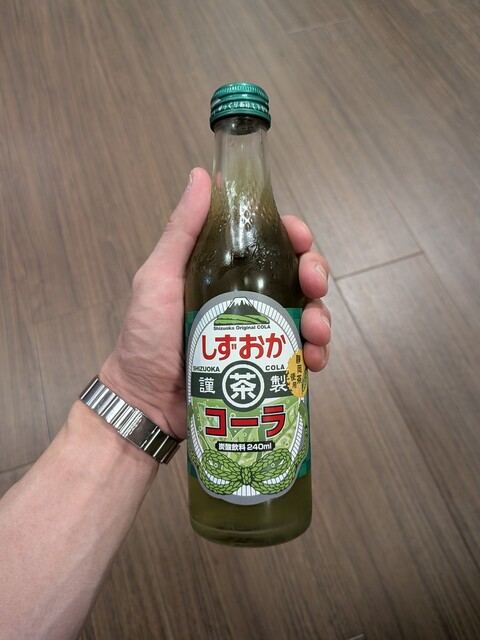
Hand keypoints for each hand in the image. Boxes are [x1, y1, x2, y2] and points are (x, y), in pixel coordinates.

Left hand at [101, 168, 330, 438]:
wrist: (146, 402)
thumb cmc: (146, 337)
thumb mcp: (158, 278)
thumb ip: (181, 231)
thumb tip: (203, 174)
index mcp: (224, 269)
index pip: (269, 241)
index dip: (293, 234)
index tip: (300, 239)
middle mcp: (248, 296)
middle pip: (297, 274)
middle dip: (316, 274)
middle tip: (315, 287)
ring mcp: (260, 332)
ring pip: (308, 313)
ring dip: (322, 318)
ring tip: (316, 334)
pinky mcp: (267, 364)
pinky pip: (302, 353)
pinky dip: (315, 354)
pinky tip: (314, 361)